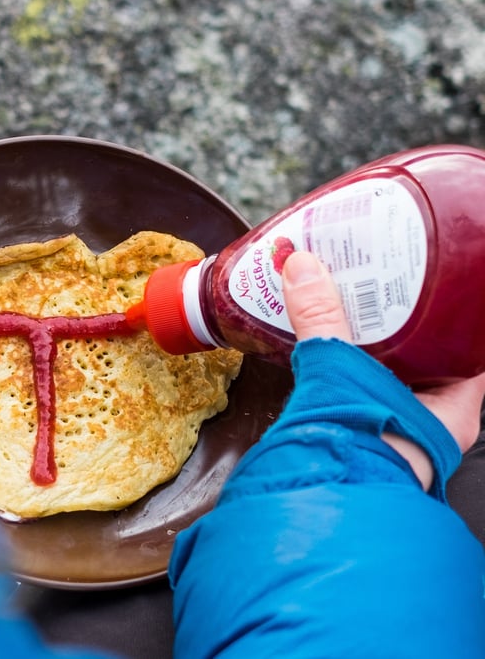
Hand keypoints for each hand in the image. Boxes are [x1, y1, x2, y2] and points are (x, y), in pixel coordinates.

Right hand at [282, 251, 484, 487]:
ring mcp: (393, 436)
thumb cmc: (354, 450)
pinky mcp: (359, 441)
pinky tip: (325, 356)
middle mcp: (428, 426)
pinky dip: (344, 376)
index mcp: (452, 410)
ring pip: (388, 383)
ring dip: (368, 355)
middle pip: (423, 364)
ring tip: (348, 316)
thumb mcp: (342, 369)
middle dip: (400, 331)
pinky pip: (357, 398)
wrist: (317, 502)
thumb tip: (304, 268)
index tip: (430, 290)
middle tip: (380, 294)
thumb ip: (321, 318)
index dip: (450, 319)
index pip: (465, 353)